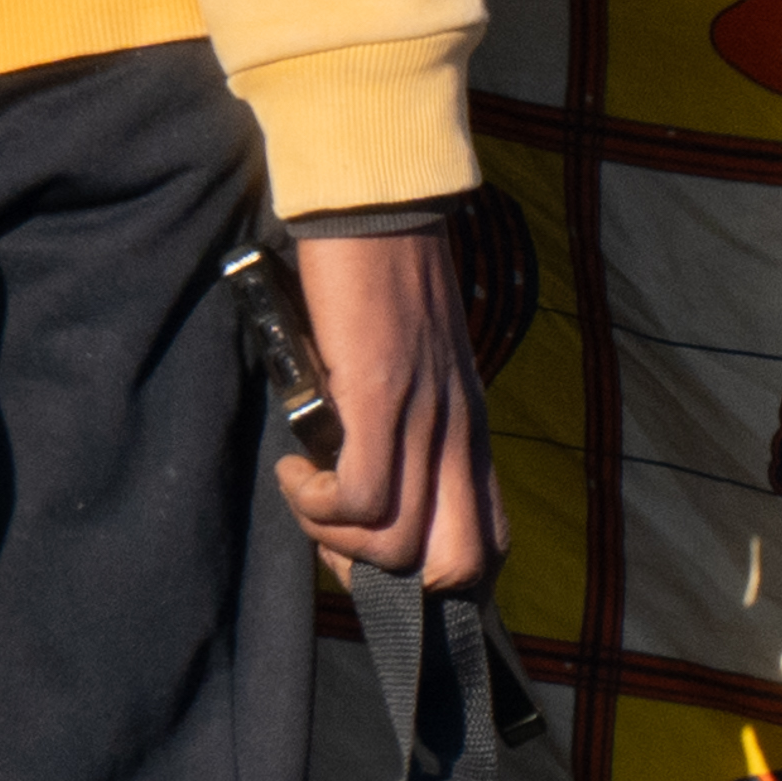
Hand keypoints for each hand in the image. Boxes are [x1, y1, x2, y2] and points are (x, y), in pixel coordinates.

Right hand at [281, 221, 505, 591]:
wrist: (377, 204)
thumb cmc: (379, 278)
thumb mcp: (408, 366)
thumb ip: (400, 422)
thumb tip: (356, 477)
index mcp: (469, 429)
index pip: (486, 542)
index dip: (430, 573)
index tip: (369, 549)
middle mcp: (459, 434)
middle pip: (458, 567)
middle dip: (387, 575)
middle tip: (334, 534)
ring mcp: (425, 420)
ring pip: (401, 545)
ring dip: (337, 539)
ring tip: (307, 491)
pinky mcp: (381, 399)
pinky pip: (360, 497)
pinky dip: (317, 503)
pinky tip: (295, 467)